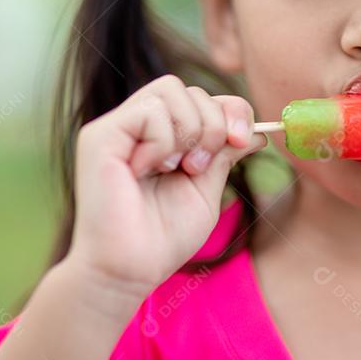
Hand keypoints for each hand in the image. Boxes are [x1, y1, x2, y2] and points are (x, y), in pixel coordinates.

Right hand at [66, 74, 266, 299]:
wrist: (130, 270)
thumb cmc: (164, 237)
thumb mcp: (206, 188)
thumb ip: (225, 154)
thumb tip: (260, 130)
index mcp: (161, 136)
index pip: (202, 97)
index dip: (231, 110)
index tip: (244, 140)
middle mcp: (136, 126)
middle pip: (189, 89)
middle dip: (213, 123)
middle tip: (201, 166)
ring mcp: (117, 128)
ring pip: (170, 89)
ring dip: (190, 131)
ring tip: (177, 169)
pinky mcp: (100, 136)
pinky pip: (149, 110)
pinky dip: (163, 139)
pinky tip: (151, 170)